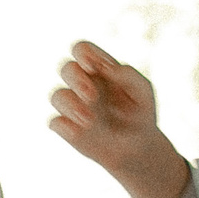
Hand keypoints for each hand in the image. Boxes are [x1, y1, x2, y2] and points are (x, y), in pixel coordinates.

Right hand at [47, 41, 190, 197]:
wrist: (138, 148)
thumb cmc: (140, 113)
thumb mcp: (143, 91)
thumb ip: (128, 75)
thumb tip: (106, 68)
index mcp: (98, 69)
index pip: (81, 49)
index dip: (82, 52)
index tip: (92, 66)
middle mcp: (81, 84)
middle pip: (66, 69)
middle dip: (76, 79)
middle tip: (92, 96)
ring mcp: (72, 106)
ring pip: (57, 96)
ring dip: (71, 105)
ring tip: (90, 121)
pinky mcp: (67, 128)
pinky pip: (55, 122)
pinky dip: (64, 125)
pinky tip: (79, 131)